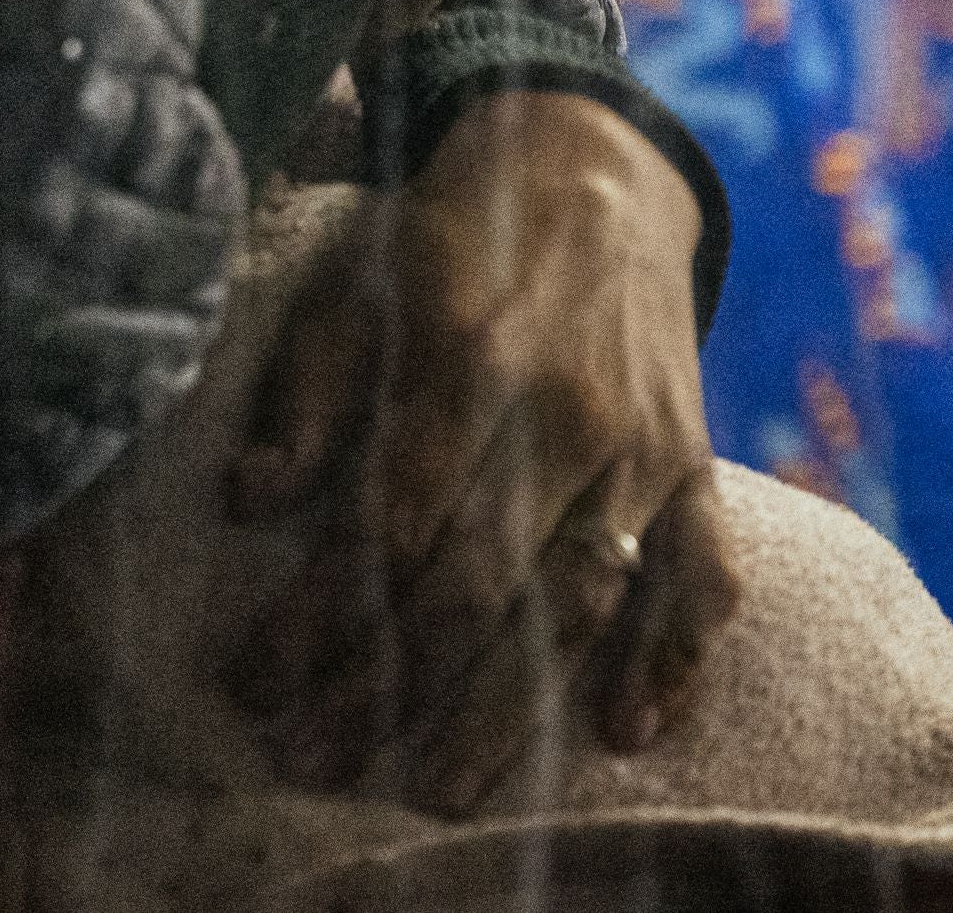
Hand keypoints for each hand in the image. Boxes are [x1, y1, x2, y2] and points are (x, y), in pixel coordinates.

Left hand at [220, 88, 733, 808]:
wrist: (588, 167)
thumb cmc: (445, 238)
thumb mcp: (355, 283)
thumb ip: (306, 395)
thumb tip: (248, 501)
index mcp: (463, 360)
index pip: (387, 523)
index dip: (320, 615)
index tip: (257, 686)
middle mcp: (561, 412)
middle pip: (477, 581)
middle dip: (393, 685)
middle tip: (320, 761)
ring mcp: (641, 444)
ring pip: (580, 597)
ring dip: (512, 704)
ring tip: (446, 787)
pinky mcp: (696, 463)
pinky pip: (704, 574)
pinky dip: (675, 656)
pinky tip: (626, 730)